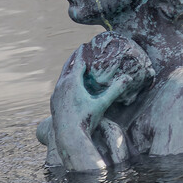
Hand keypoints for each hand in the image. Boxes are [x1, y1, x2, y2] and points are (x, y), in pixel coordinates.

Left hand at [49, 33, 153, 170]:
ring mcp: (56, 94)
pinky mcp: (54, 103)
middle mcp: (62, 85)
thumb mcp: (102, 104)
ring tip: (73, 64)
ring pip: (62, 76)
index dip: (83, 53)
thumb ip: (115, 90)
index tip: (85, 44)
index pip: (78, 62)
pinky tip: (68, 84)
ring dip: (68, 69)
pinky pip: (59, 86)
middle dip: (74, 57)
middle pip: (68, 66)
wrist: (69, 137)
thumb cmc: (87, 120)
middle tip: (79, 49)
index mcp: (73, 82)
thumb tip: (129, 78)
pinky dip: (65, 80)